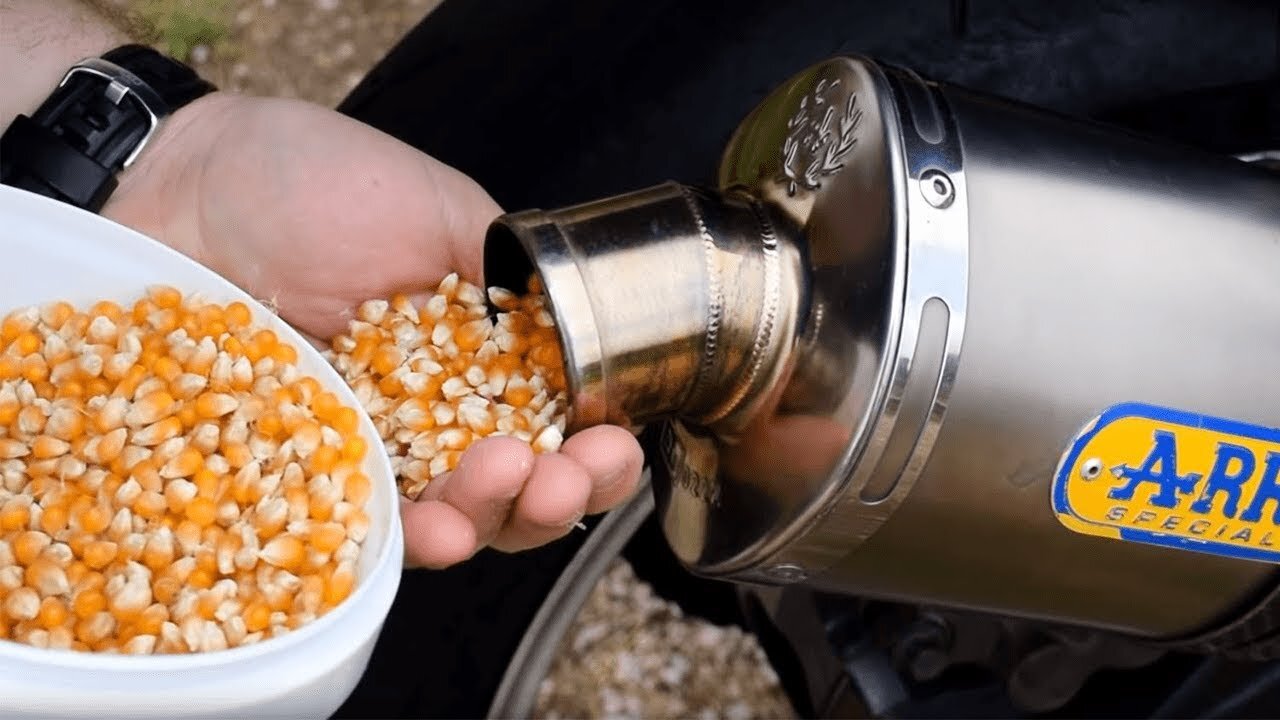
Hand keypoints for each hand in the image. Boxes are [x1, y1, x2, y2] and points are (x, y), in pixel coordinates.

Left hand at [101, 91, 644, 568]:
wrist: (185, 181)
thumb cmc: (311, 179)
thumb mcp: (441, 209)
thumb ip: (512, 278)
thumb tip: (579, 340)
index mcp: (477, 359)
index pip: (552, 426)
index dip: (594, 452)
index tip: (609, 446)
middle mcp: (428, 417)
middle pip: (510, 492)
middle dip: (555, 498)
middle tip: (563, 477)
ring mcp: (364, 450)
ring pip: (445, 522)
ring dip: (493, 520)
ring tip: (511, 486)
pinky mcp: (293, 474)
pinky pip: (355, 528)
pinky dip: (402, 542)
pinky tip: (438, 532)